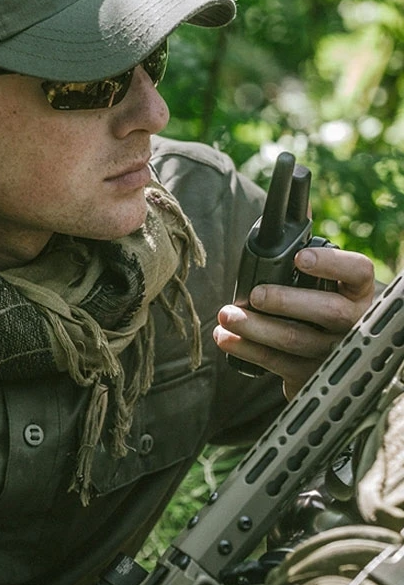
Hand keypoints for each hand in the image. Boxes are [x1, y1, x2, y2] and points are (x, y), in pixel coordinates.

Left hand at [213, 247, 375, 398]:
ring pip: (296, 340)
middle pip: (328, 311)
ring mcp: (334, 351)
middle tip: (255, 294)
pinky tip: (226, 337)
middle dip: (286, 301)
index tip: (300, 257)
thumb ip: (312, 251)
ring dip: (255, 328)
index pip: (358, 271)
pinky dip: (247, 349)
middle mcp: (354, 322)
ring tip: (226, 315)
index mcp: (358, 291)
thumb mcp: (329, 282)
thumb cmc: (324, 305)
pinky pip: (277, 363)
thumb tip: (299, 210)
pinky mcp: (311, 375)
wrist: (336, 355)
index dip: (332, 264)